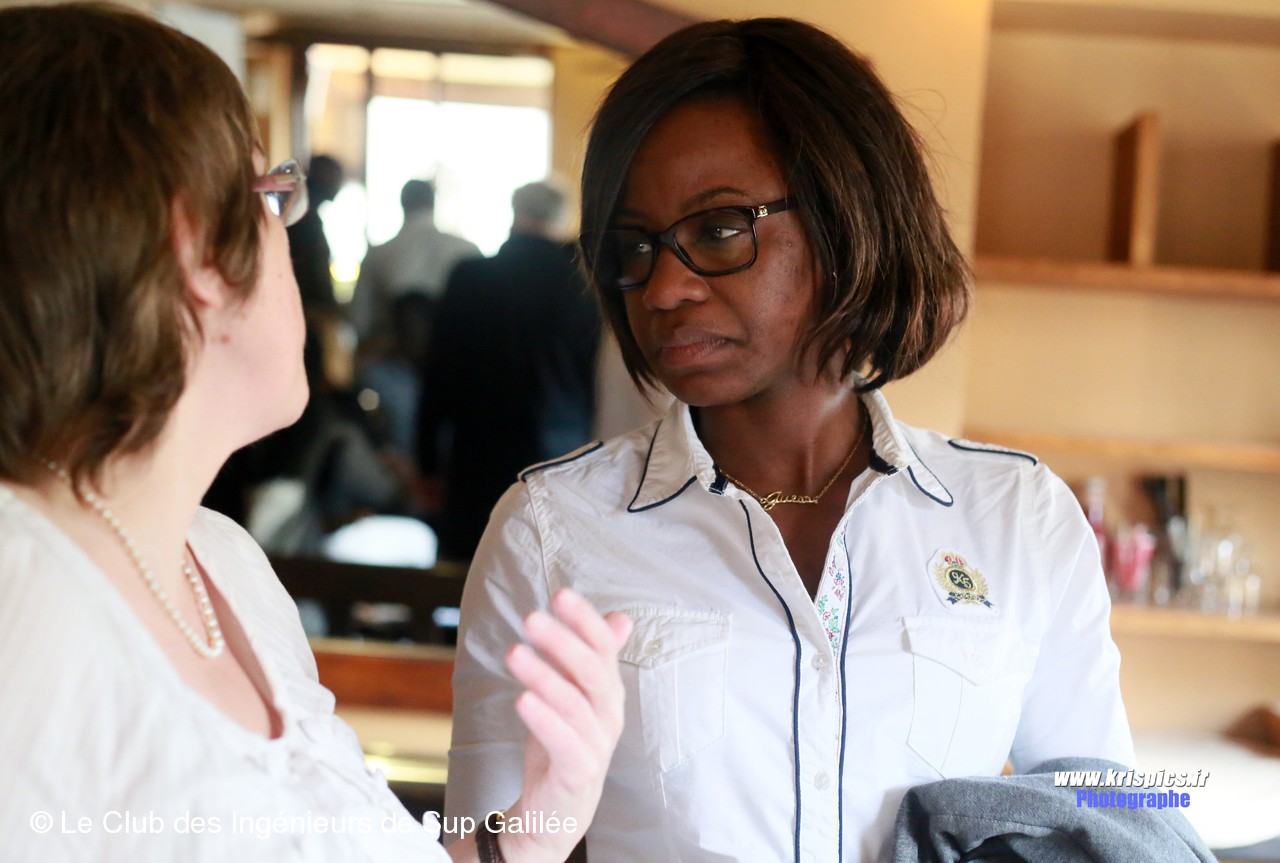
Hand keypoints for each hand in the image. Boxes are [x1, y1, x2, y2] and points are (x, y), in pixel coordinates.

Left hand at [499, 589, 630, 862]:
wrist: (558, 811)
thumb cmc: (566, 746)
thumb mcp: (576, 695)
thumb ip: (592, 657)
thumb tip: (620, 617)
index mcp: (607, 691)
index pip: (603, 648)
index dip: (585, 621)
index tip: (560, 594)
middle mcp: (608, 714)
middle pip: (593, 672)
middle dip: (563, 641)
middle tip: (531, 618)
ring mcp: (597, 745)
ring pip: (575, 705)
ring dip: (544, 676)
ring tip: (514, 653)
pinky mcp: (578, 773)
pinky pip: (565, 743)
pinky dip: (544, 720)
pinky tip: (522, 699)